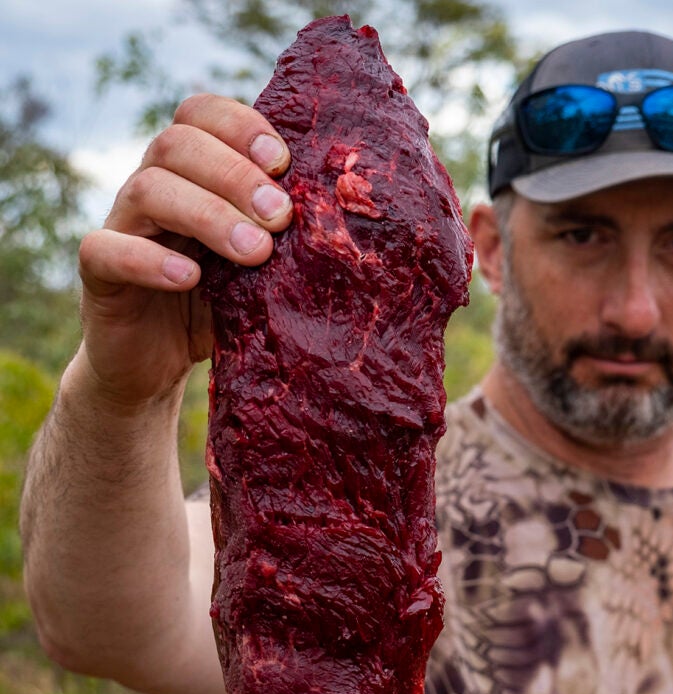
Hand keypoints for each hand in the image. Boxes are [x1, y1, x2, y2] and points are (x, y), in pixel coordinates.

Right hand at [76, 94, 293, 406]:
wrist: (157, 367)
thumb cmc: (218, 310)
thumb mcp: (259, 273)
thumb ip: (284, 243)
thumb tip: (343, 227)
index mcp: (191, 173)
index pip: (201, 116)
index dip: (239, 126)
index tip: (283, 162)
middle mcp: (152, 187)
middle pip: (177, 144)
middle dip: (235, 175)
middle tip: (280, 216)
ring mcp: (122, 226)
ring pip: (148, 189)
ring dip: (208, 214)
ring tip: (254, 252)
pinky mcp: (99, 274)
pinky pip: (106, 250)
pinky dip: (149, 259)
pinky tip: (188, 278)